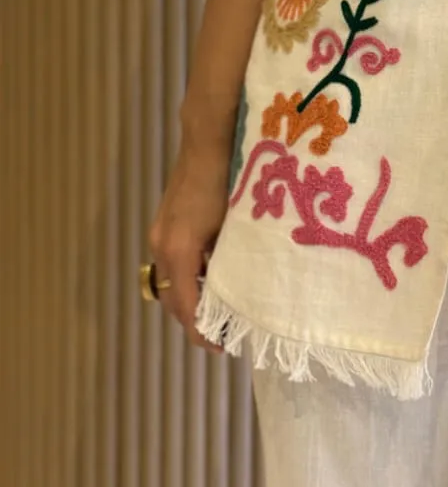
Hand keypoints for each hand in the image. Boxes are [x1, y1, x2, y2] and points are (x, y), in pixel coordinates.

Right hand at [148, 147, 230, 352]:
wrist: (208, 138)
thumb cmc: (229, 177)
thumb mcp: (235, 224)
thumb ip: (233, 260)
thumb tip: (247, 293)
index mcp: (179, 249)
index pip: (185, 307)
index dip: (202, 332)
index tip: (222, 348)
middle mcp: (162, 245)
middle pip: (174, 300)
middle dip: (197, 322)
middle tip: (227, 337)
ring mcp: (160, 234)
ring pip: (173, 282)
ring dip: (194, 300)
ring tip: (224, 312)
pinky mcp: (165, 225)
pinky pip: (175, 263)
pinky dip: (192, 278)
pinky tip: (216, 279)